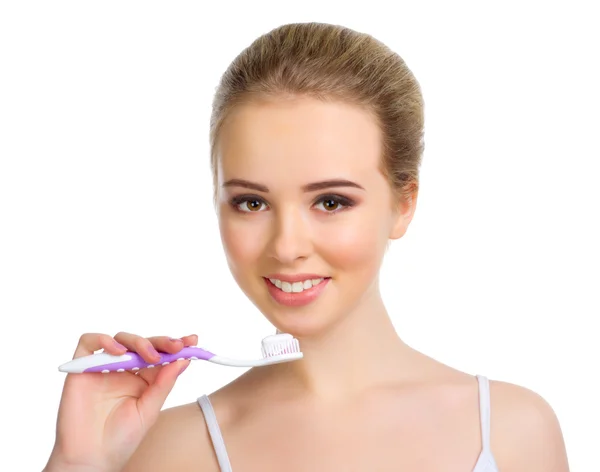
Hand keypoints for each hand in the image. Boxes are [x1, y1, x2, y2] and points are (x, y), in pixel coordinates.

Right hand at [45, 332, 196, 471]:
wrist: (91, 459)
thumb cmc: (121, 438)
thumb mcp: (149, 410)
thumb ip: (163, 384)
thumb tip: (183, 360)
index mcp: (143, 378)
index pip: (160, 354)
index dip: (175, 345)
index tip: (192, 341)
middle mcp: (123, 369)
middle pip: (143, 343)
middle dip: (162, 342)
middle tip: (176, 346)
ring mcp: (103, 367)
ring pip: (121, 339)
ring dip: (138, 342)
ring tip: (150, 356)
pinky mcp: (81, 368)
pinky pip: (88, 342)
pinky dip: (102, 339)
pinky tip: (117, 350)